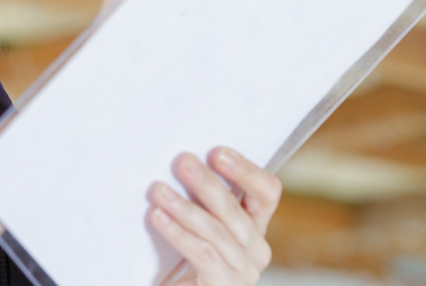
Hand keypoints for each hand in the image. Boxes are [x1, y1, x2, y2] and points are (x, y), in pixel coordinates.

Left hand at [148, 148, 281, 285]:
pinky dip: (178, 233)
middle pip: (236, 210)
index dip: (246, 170)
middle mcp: (256, 250)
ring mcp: (243, 272)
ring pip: (215, 231)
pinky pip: (202, 253)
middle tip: (183, 161)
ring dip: (184, 207)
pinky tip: (158, 217)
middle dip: (207, 183)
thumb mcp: (199, 222)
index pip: (267, 192)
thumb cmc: (183, 257)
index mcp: (255, 227)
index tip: (218, 152)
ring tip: (159, 191)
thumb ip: (200, 198)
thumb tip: (183, 158)